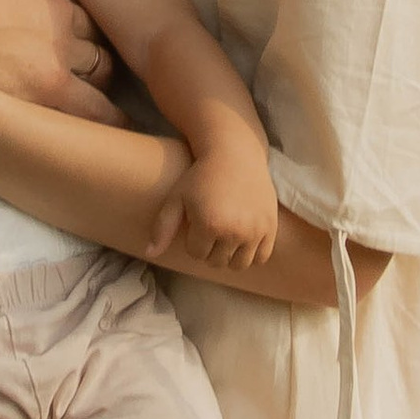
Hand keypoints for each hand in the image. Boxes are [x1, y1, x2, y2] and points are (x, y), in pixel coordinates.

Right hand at [0, 0, 109, 111]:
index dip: (64, 14)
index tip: (46, 28)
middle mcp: (59, 10)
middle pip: (93, 34)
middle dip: (83, 48)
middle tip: (58, 64)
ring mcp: (57, 53)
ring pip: (101, 70)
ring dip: (92, 82)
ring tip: (76, 96)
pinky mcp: (49, 93)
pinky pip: (98, 111)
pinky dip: (102, 119)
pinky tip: (94, 127)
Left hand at [149, 139, 278, 271]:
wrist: (236, 154)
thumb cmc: (201, 176)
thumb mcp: (177, 198)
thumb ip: (162, 228)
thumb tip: (149, 253)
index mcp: (208, 224)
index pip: (196, 254)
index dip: (193, 238)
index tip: (196, 220)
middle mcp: (234, 231)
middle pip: (217, 261)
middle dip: (210, 248)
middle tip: (211, 225)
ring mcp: (255, 230)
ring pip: (239, 264)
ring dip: (230, 254)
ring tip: (226, 233)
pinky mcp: (270, 227)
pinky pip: (261, 257)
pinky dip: (252, 252)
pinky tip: (243, 235)